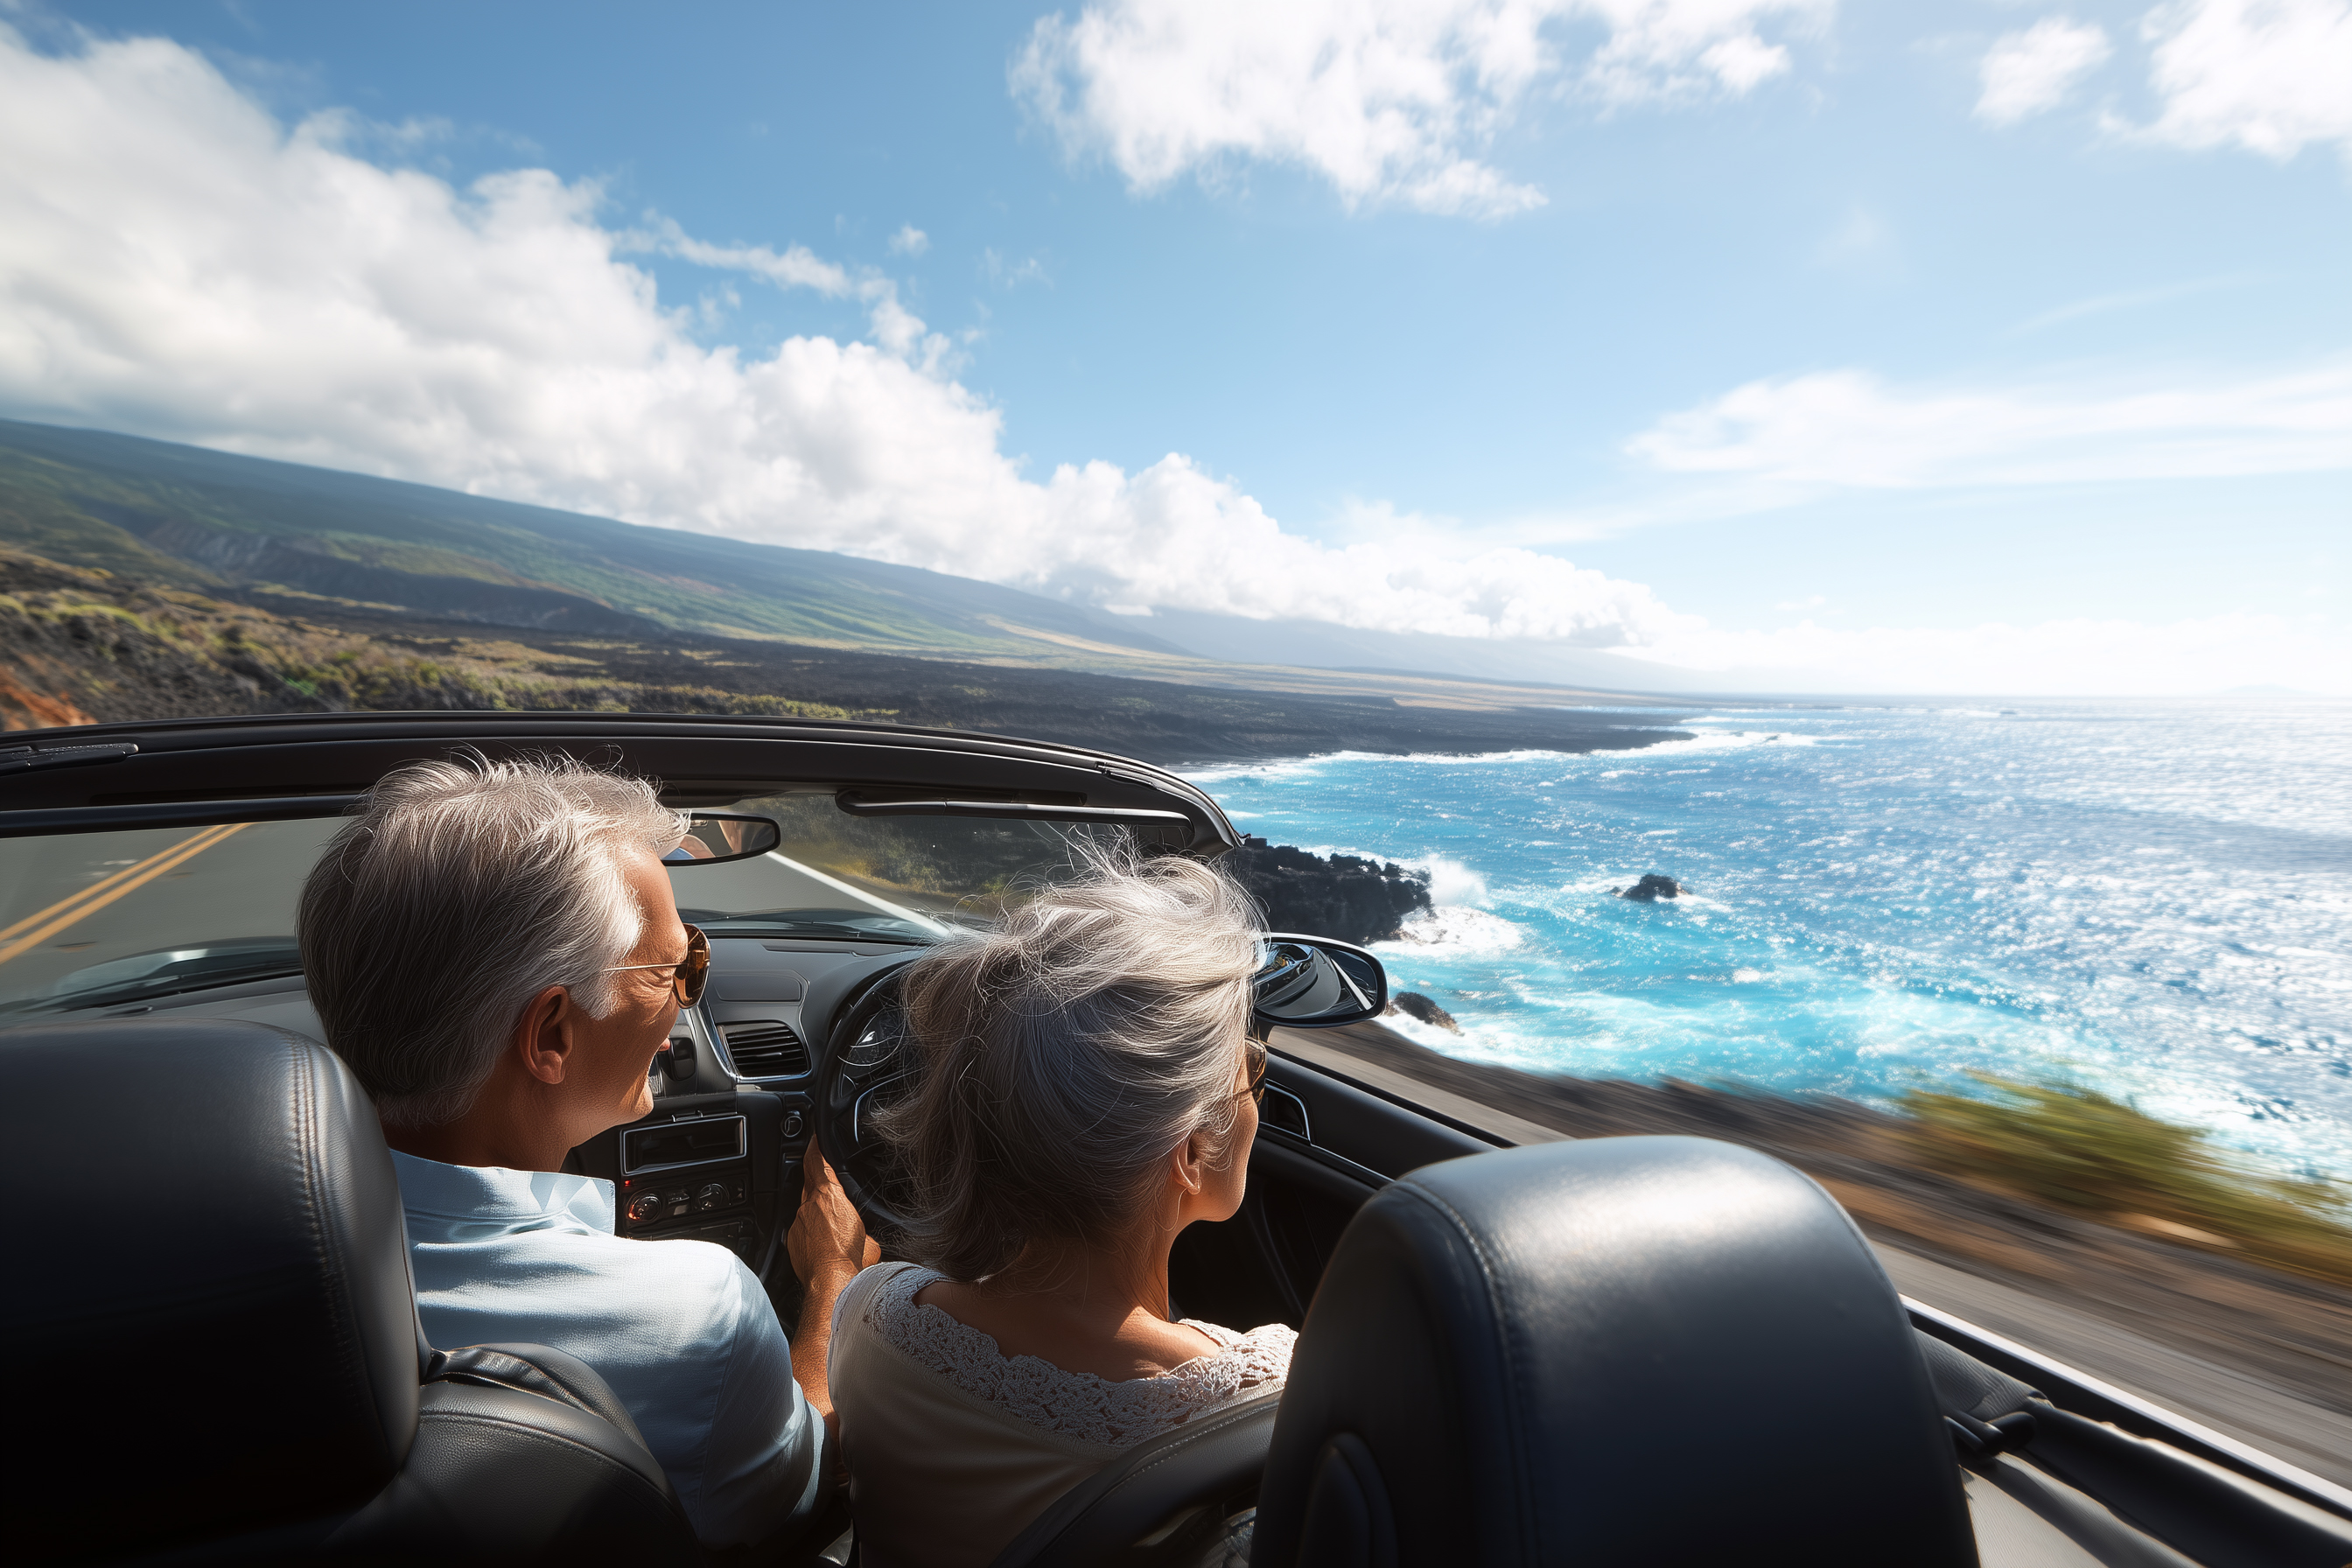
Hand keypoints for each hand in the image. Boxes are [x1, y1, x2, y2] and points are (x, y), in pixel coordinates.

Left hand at [788, 1137, 877, 1289]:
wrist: (832, 1283)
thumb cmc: (853, 1260)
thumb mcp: (870, 1237)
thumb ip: (864, 1227)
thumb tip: (866, 1235)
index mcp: (830, 1196)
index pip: (817, 1162)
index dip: (815, 1148)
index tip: (815, 1140)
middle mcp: (809, 1206)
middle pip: (811, 1186)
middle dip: (821, 1188)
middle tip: (833, 1195)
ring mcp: (798, 1224)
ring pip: (806, 1211)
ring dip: (818, 1217)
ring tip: (833, 1233)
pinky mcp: (792, 1241)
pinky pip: (801, 1230)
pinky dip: (811, 1235)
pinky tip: (824, 1247)